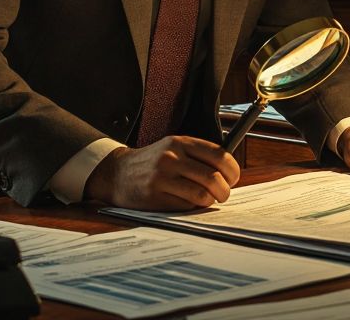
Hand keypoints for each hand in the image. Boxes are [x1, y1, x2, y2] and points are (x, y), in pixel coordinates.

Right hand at [83, 135, 240, 210]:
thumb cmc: (153, 163)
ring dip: (210, 201)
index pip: (219, 155)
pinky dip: (192, 207)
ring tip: (206, 200)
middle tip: (223, 194)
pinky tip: (186, 202)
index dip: (232, 170)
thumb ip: (198, 155)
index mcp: (180, 142)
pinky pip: (186, 206)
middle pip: (214, 177)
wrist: (116, 173)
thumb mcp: (173, 148)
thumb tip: (229, 172)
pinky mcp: (155, 196)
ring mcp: (162, 177)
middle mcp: (172, 157)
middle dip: (225, 190)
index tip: (233, 178)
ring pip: (203, 195)